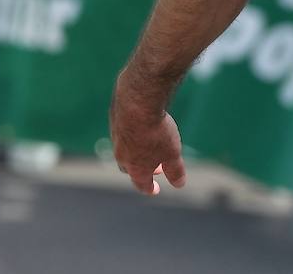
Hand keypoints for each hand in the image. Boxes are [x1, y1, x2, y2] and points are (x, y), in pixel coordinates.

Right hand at [109, 74, 186, 195]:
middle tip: (155, 167)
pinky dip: (131, 136)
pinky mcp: (114, 121)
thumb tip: (178, 184)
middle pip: (129, 169)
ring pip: (124, 151)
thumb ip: (176, 172)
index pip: (142, 184)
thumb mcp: (173, 155)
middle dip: (140, 170)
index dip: (150, 188)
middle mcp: (121, 155)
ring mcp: (115, 138)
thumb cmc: (156, 132)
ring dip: (136, 152)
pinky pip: (122, 134)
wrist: (137, 102)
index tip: (156, 189)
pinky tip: (142, 128)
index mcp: (136, 168)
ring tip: (150, 146)